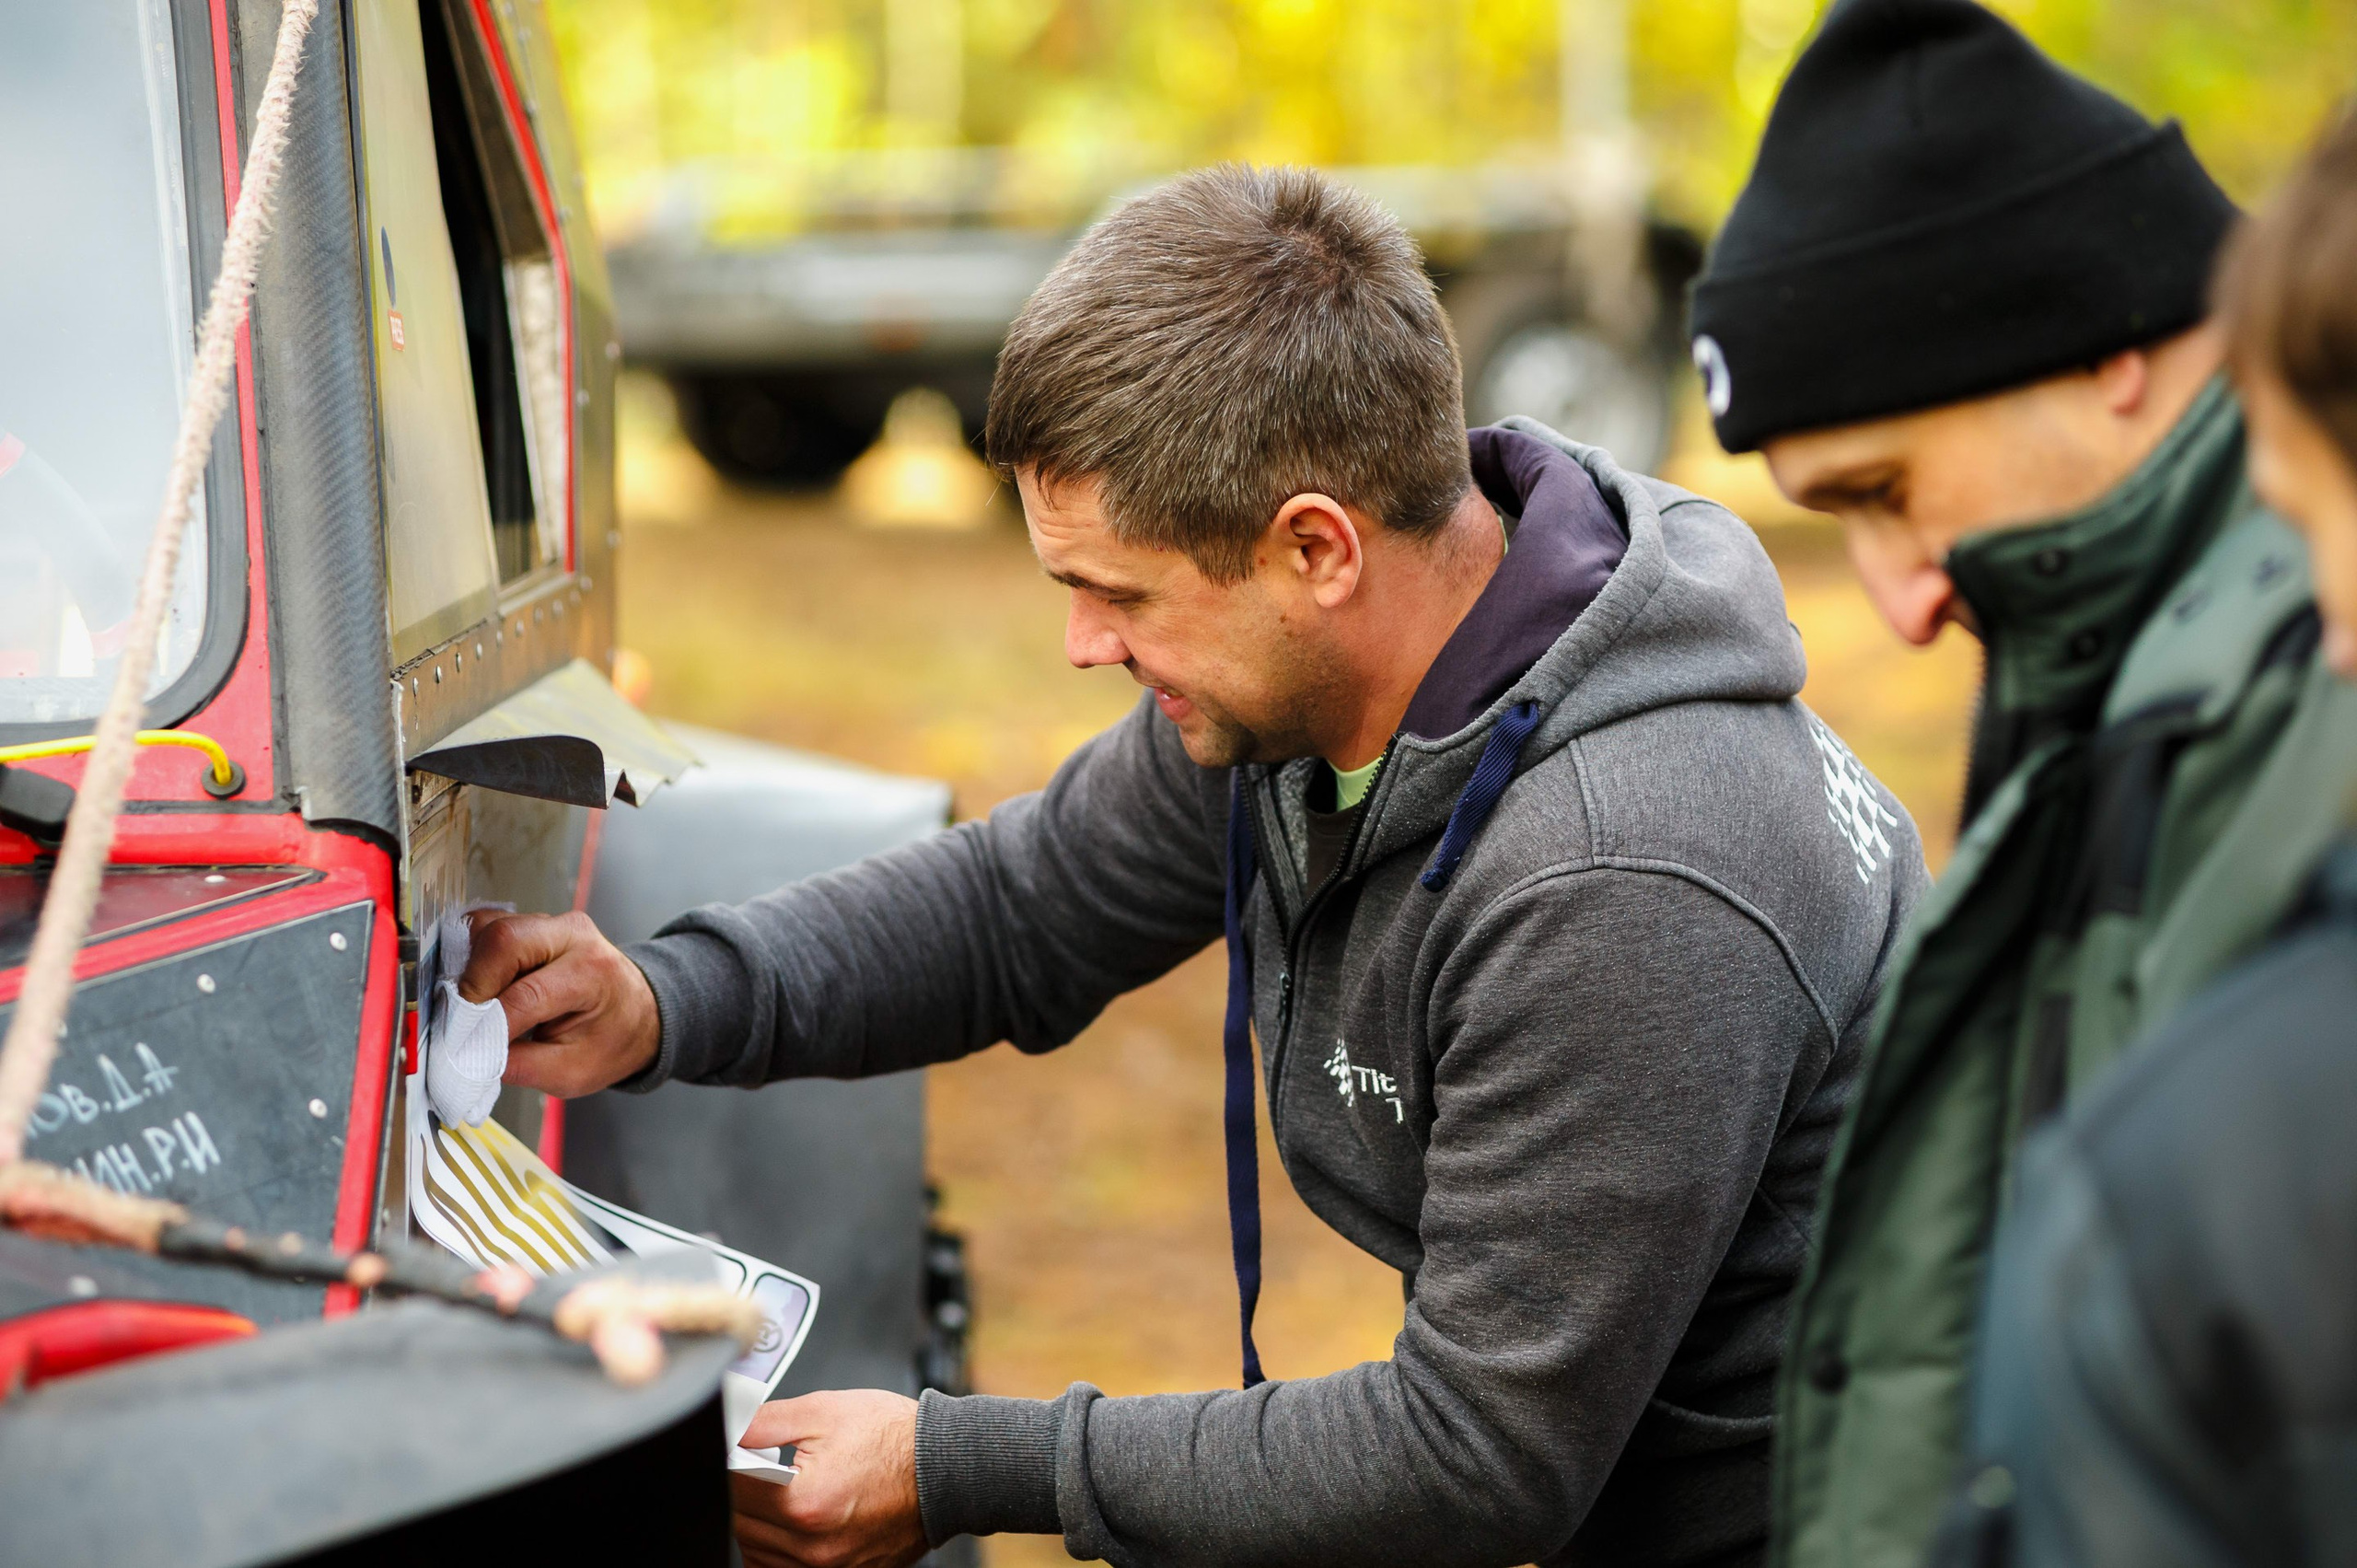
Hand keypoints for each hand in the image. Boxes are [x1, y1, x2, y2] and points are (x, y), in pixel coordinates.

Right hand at [458, 910, 660, 1095]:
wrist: (634, 1014)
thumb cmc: (608, 1041)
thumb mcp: (572, 1073)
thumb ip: (518, 1066)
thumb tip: (465, 1057)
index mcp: (593, 972)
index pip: (526, 994)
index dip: (485, 1023)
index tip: (461, 1047)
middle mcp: (573, 936)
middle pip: (504, 940)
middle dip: (473, 984)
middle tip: (461, 1022)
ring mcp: (550, 923)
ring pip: (489, 927)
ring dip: (469, 967)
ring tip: (470, 1007)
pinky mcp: (530, 923)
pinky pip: (487, 927)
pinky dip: (471, 955)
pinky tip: (475, 987)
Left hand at [732, 1390, 927, 1567]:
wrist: (947, 1467)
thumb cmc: (896, 1439)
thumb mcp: (825, 1411)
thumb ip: (765, 1420)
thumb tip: (728, 1425)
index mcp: (804, 1502)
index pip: (733, 1486)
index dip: (730, 1459)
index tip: (737, 1448)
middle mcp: (812, 1545)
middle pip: (739, 1521)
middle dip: (742, 1489)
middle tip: (760, 1462)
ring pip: (755, 1551)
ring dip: (754, 1521)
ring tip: (780, 1491)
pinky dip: (775, 1548)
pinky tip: (789, 1521)